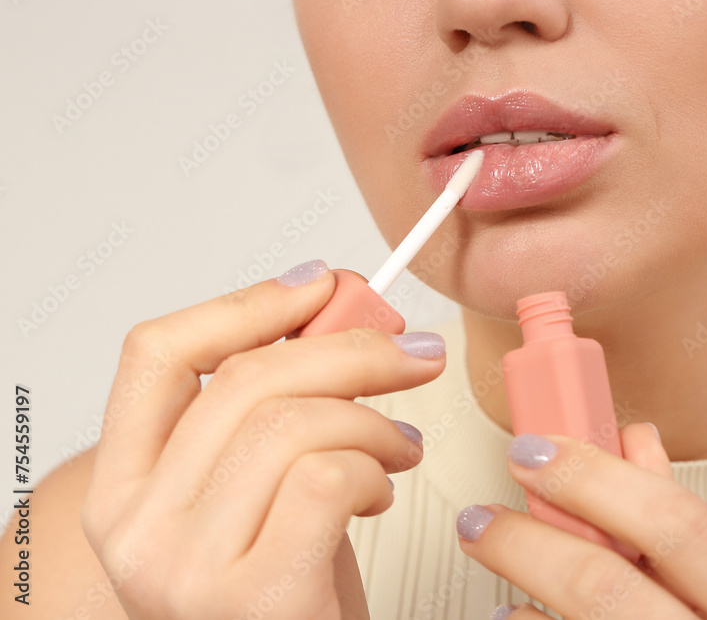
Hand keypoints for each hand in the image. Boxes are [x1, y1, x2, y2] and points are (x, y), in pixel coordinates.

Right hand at [80, 262, 442, 618]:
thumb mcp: (260, 494)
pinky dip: (375, 467)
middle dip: (351, 348)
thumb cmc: (284, 600)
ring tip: (400, 446)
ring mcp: (185, 568)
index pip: (158, 355)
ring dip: (374, 419)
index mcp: (127, 490)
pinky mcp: (252, 598)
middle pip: (246, 379)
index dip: (246, 303)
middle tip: (410, 354)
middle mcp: (138, 528)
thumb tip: (334, 316)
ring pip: (294, 422)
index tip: (318, 285)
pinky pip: (328, 476)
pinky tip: (382, 492)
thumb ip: (275, 414)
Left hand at [456, 424, 706, 618]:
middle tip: (480, 517)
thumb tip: (633, 441)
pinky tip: (514, 616)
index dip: (598, 479)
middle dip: (529, 544)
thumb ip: (682, 522)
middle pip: (605, 587)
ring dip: (517, 592)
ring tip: (488, 563)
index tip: (535, 451)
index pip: (681, 525)